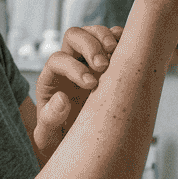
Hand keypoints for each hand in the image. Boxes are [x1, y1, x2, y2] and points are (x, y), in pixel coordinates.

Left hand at [32, 25, 121, 162]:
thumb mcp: (47, 138)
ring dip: (106, 37)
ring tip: (118, 53)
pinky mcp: (109, 61)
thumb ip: (49, 120)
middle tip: (103, 65)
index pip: (58, 60)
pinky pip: (114, 39)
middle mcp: (69, 64)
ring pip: (94, 32)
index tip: (91, 84)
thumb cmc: (60, 141)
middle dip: (89, 46)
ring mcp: (89, 60)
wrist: (80, 146)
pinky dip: (123, 38)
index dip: (73, 68)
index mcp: (51, 79)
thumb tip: (62, 98)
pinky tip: (130, 49)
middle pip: (74, 36)